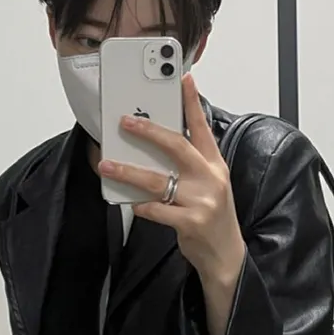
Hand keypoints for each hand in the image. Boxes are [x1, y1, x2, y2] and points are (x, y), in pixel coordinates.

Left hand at [98, 73, 245, 285]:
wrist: (225, 255)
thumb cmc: (211, 217)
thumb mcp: (208, 186)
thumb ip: (188, 167)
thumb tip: (152, 150)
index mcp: (214, 165)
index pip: (202, 127)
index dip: (191, 102)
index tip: (183, 79)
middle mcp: (210, 178)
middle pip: (177, 146)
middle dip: (149, 131)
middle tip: (125, 122)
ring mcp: (202, 201)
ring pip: (158, 180)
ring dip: (129, 171)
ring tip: (108, 165)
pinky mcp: (191, 222)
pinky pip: (156, 210)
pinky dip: (140, 205)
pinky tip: (131, 202)